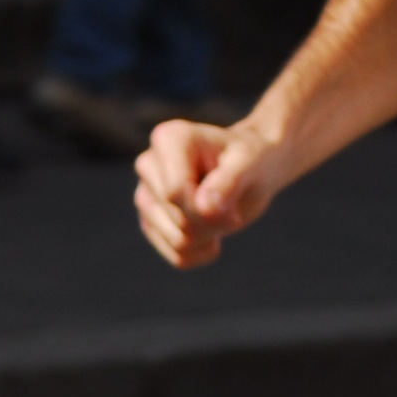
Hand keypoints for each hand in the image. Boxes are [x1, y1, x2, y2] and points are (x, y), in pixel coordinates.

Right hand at [135, 117, 276, 267]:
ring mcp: (146, 196)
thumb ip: (229, 181)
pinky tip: (214, 233)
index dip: (209, 204)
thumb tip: (204, 208)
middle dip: (215, 220)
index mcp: (168, 139)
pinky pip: (178, 257)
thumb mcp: (250, 162)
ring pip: (178, 242)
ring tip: (223, 212)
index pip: (174, 193)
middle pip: (178, 220)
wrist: (251, 170)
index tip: (234, 188)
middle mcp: (149, 166)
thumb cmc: (251, 158)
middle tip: (233, 203)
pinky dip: (204, 252)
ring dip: (212, 235)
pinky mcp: (152, 224)